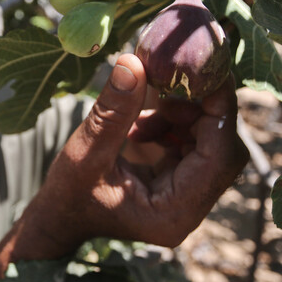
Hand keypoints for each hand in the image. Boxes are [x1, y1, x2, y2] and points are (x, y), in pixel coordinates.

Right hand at [39, 53, 248, 248]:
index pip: (219, 157)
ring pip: (211, 145)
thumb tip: (134, 62)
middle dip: (201, 112)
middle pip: (223, 149)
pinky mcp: (178, 186)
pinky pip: (193, 147)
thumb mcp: (86, 152)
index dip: (219, 110)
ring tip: (145, 114)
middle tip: (171, 86)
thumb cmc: (68, 196)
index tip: (207, 70)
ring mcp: (186, 199)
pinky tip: (141, 126)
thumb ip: (114, 111)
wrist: (59, 220)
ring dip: (183, 118)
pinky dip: (173, 127)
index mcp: (174, 213)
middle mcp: (189, 210)